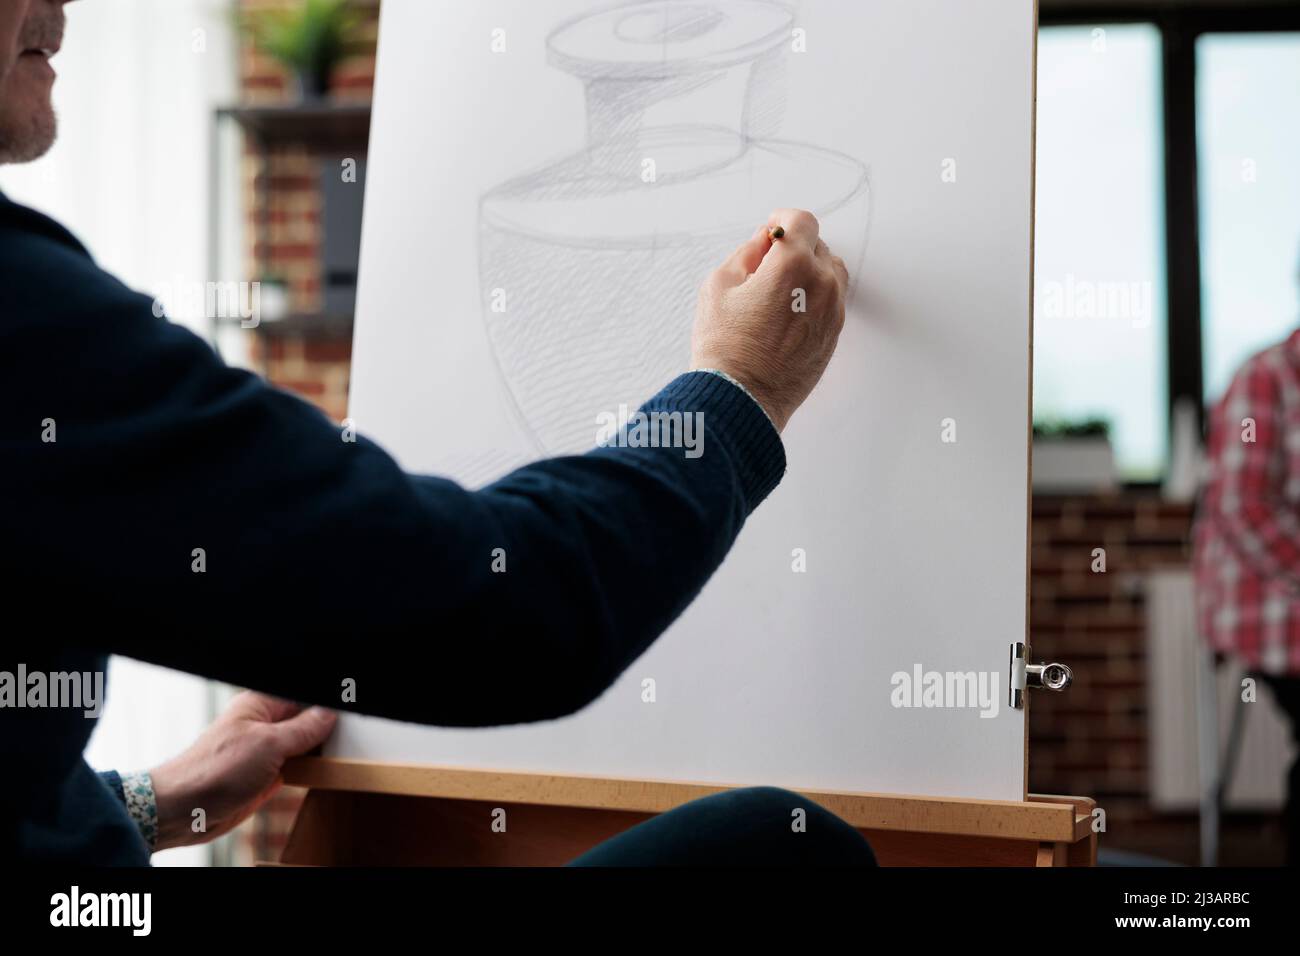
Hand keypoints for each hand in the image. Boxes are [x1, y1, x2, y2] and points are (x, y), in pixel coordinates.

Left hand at [148, 691, 336, 850]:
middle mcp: (262, 725)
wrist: (184, 810)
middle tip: (347, 734)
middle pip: (305, 719)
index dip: (325, 702)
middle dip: (323, 727)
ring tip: (336, 753)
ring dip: (316, 751)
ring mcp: (263, 751)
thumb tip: (329, 714)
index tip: (348, 709)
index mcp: (260, 705)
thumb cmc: (212, 770)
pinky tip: (320, 771)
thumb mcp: (269, 743)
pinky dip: (307, 770)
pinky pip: (294, 767)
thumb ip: (303, 728)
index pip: (303, 696)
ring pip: (301, 745)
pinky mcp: (263, 775)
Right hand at [690, 208, 848, 431]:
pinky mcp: (834, 335)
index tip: (771, 230)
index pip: (802, 222)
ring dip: (809, 271)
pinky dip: (815, 296)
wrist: (742, 398)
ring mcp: (832, 311)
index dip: (783, 220)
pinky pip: (831, 301)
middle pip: (819, 246)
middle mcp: (822, 284)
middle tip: (766, 265)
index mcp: (793, 265)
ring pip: (831, 273)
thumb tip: (764, 242)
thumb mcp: (719, 285)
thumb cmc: (724, 345)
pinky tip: (787, 313)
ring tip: (780, 290)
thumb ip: (747, 253)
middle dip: (795, 247)